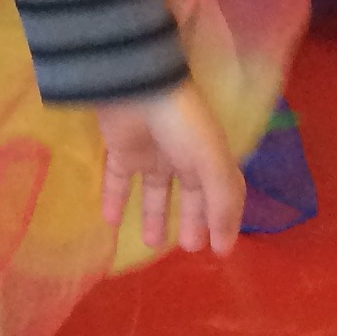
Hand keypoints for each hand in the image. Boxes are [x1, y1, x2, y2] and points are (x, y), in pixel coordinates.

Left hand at [93, 82, 247, 258]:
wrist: (136, 86)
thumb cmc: (182, 123)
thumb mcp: (212, 162)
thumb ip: (222, 203)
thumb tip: (226, 246)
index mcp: (209, 156)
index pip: (222, 192)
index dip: (223, 219)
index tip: (220, 249)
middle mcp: (181, 155)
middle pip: (189, 194)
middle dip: (191, 220)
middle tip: (190, 247)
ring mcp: (150, 152)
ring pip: (153, 190)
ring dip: (153, 216)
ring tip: (152, 243)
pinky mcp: (120, 149)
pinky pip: (117, 179)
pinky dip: (114, 198)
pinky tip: (110, 221)